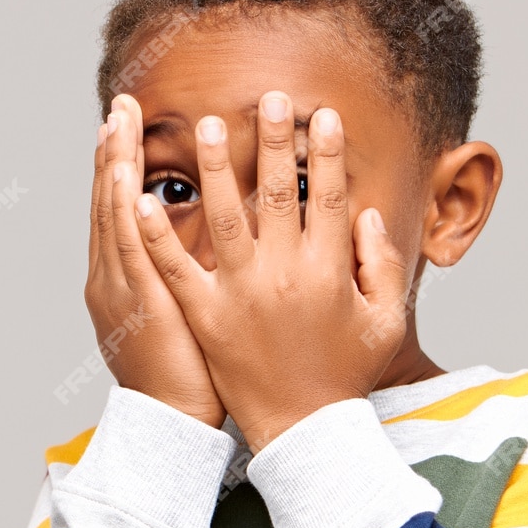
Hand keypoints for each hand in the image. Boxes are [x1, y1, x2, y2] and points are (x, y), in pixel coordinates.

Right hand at [86, 94, 223, 426]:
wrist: (172, 422)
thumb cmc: (188, 372)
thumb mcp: (182, 311)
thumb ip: (188, 270)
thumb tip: (213, 238)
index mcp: (123, 278)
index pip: (120, 209)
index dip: (120, 165)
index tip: (127, 125)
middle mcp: (113, 276)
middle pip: (109, 200)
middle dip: (113, 150)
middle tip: (119, 105)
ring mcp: (120, 288)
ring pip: (113, 214)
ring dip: (115, 163)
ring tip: (118, 120)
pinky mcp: (139, 303)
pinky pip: (129, 248)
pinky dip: (123, 210)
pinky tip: (124, 176)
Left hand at [128, 91, 409, 451]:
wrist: (305, 430)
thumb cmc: (346, 375)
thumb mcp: (385, 320)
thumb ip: (381, 263)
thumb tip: (365, 211)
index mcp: (327, 270)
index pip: (328, 196)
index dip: (327, 152)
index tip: (322, 116)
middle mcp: (283, 274)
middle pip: (277, 193)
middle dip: (272, 141)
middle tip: (266, 98)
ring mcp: (240, 294)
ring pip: (223, 217)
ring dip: (216, 168)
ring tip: (207, 125)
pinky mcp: (205, 316)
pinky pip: (176, 268)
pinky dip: (157, 233)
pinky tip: (142, 199)